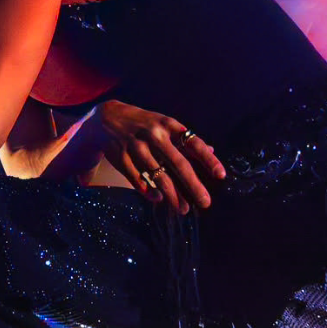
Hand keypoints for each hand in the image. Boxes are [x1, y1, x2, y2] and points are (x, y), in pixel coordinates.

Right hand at [88, 100, 225, 213]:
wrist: (105, 118)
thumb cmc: (142, 123)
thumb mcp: (164, 124)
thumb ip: (186, 139)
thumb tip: (212, 150)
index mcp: (168, 125)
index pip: (193, 143)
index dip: (208, 159)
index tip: (221, 175)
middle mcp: (154, 135)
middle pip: (178, 164)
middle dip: (193, 185)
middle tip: (205, 202)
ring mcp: (136, 146)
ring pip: (158, 175)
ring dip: (173, 195)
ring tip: (183, 210)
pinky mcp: (121, 157)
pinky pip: (137, 179)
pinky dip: (148, 191)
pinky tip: (159, 200)